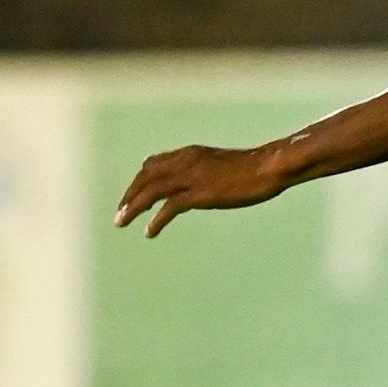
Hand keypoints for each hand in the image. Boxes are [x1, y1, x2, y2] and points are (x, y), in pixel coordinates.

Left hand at [115, 144, 285, 238]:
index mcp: (190, 153)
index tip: (132, 196)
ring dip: (133, 207)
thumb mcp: (222, 165)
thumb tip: (199, 186)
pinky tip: (149, 232)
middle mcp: (185, 161)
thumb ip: (205, 172)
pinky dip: (156, 220)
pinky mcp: (200, 193)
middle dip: (130, 195)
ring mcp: (191, 177)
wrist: (267, 167)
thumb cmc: (252, 168)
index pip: (153, 164)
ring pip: (151, 191)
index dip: (140, 180)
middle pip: (145, 176)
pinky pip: (169, 207)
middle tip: (120, 214)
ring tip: (121, 222)